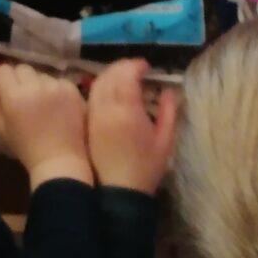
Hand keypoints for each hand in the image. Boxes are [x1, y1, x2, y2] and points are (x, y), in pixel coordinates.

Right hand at [0, 63, 91, 187]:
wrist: (60, 160)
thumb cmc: (26, 148)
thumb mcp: (1, 127)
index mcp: (14, 97)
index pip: (3, 70)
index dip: (4, 82)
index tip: (8, 95)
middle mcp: (35, 86)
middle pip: (22, 68)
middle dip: (21, 81)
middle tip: (26, 101)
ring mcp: (56, 86)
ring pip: (41, 74)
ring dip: (39, 85)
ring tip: (43, 107)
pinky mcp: (72, 88)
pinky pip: (58, 81)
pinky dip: (56, 90)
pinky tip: (58, 108)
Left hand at [88, 59, 175, 193]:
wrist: (119, 192)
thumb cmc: (146, 167)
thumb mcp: (165, 140)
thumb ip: (169, 111)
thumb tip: (169, 90)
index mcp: (128, 110)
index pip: (128, 75)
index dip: (137, 65)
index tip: (146, 66)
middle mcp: (108, 108)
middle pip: (112, 74)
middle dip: (124, 66)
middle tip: (137, 68)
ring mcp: (94, 115)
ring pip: (99, 83)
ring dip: (112, 73)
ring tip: (125, 76)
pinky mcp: (88, 123)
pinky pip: (92, 95)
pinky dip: (102, 85)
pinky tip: (111, 90)